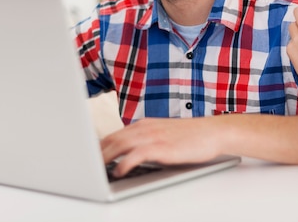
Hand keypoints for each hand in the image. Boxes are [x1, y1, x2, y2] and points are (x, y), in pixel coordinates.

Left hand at [100, 117, 222, 177]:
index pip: (115, 135)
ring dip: (104, 158)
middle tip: (83, 166)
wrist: (214, 132)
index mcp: (145, 124)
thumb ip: (147, 141)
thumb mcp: (164, 136)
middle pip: (112, 139)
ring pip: (120, 144)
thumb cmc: (192, 137)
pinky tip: (118, 172)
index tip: (88, 157)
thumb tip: (129, 155)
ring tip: (94, 170)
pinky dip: (124, 163)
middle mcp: (146, 127)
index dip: (99, 146)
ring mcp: (153, 135)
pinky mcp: (162, 146)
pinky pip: (136, 154)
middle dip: (96, 153)